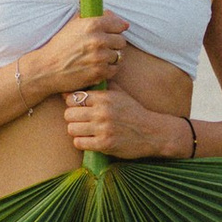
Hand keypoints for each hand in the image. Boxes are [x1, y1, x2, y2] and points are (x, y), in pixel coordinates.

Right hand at [37, 11, 126, 97]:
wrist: (47, 68)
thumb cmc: (59, 46)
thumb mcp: (73, 25)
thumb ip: (93, 18)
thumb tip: (113, 16)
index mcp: (92, 24)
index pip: (119, 24)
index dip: (116, 29)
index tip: (113, 33)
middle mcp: (98, 40)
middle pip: (121, 41)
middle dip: (113, 44)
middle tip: (102, 48)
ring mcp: (100, 57)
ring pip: (119, 56)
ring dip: (110, 58)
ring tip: (98, 58)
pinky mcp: (100, 72)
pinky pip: (114, 69)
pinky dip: (108, 69)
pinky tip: (97, 67)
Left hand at [61, 87, 183, 157]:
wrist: (152, 132)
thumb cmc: (134, 112)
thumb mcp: (121, 94)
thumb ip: (104, 86)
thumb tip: (89, 76)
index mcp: (104, 98)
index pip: (73, 98)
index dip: (71, 103)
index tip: (77, 108)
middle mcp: (102, 112)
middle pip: (69, 114)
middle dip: (72, 118)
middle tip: (79, 121)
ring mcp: (103, 129)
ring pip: (71, 129)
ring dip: (75, 131)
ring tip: (84, 131)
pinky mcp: (104, 144)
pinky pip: (79, 143)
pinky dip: (81, 142)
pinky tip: (89, 140)